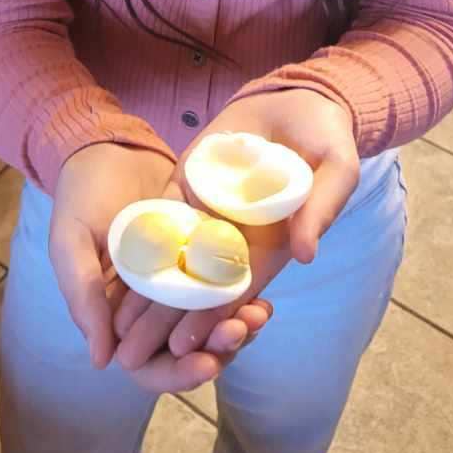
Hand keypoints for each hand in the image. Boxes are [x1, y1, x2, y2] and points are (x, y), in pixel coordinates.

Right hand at [50, 144, 271, 394]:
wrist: (108, 148)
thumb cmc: (79, 198)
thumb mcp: (71, 244)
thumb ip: (85, 298)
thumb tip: (104, 363)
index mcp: (115, 318)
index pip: (148, 366)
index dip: (178, 373)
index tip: (207, 364)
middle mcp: (149, 310)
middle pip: (188, 351)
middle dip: (219, 349)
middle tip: (243, 328)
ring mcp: (177, 285)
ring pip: (210, 325)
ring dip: (237, 326)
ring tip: (260, 313)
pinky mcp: (198, 259)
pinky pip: (223, 288)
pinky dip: (241, 296)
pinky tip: (262, 295)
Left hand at [114, 90, 358, 373]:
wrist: (299, 97)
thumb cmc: (328, 138)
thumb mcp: (338, 168)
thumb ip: (321, 209)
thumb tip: (305, 255)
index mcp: (271, 243)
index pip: (237, 288)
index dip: (211, 317)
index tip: (183, 345)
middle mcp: (235, 234)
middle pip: (198, 285)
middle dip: (167, 319)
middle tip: (132, 354)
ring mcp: (209, 209)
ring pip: (175, 258)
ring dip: (148, 291)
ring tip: (114, 324)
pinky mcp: (190, 183)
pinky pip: (163, 214)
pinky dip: (142, 241)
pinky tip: (116, 266)